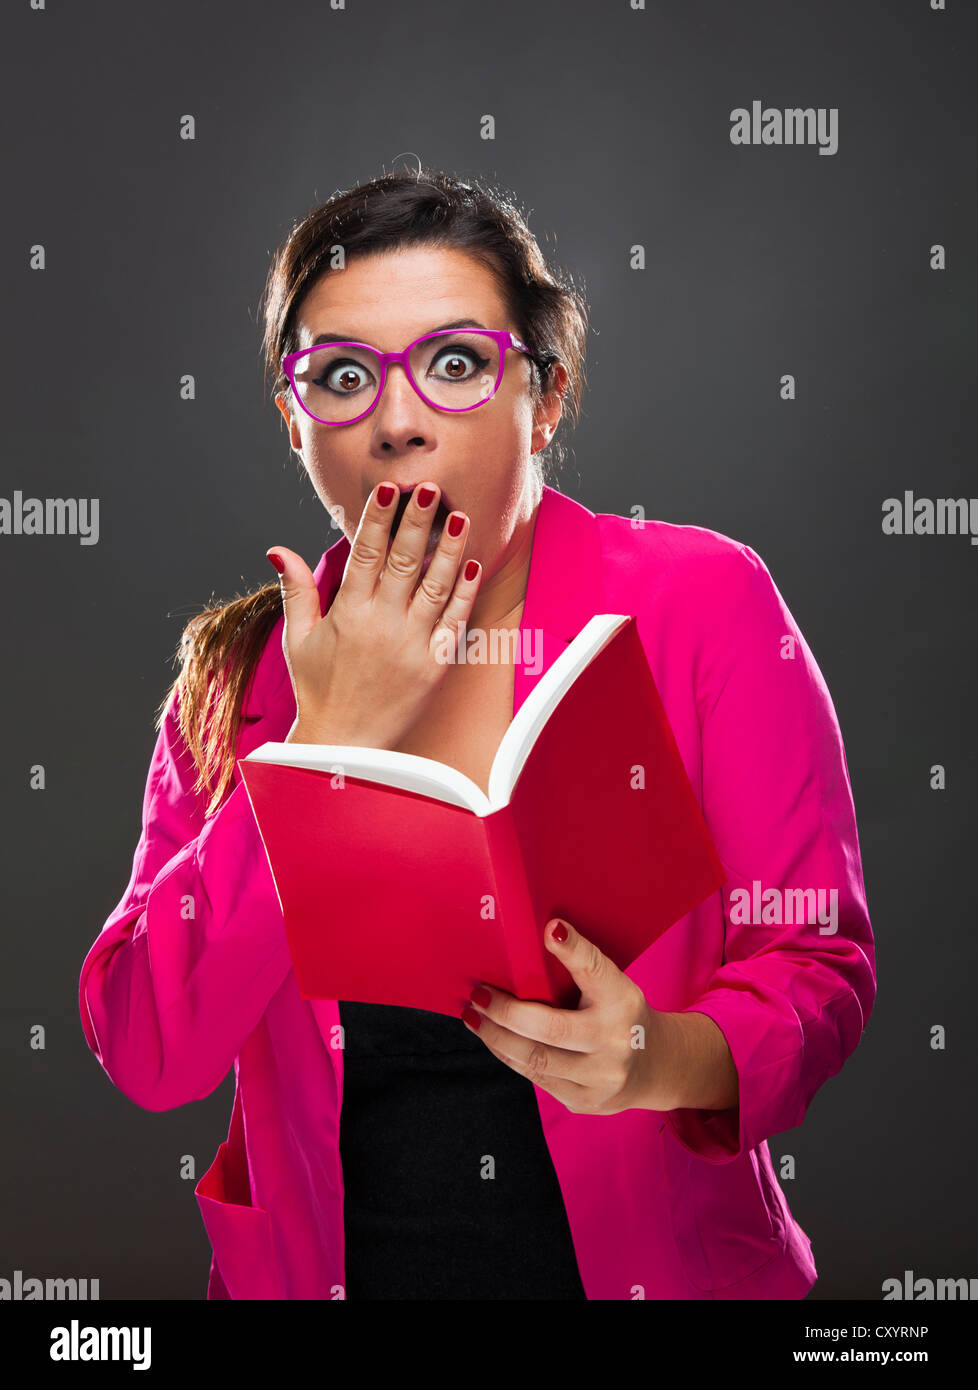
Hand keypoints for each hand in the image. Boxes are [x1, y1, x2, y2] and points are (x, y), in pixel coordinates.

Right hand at [267, 481, 480, 749]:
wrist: (343, 745)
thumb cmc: (319, 690)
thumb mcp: (299, 639)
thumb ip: (296, 591)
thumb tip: (278, 548)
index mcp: (347, 613)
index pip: (364, 554)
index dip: (378, 519)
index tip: (388, 489)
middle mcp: (381, 624)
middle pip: (404, 561)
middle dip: (418, 521)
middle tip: (431, 487)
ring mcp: (411, 645)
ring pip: (436, 586)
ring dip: (449, 550)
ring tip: (460, 517)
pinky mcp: (433, 666)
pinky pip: (453, 623)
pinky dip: (464, 594)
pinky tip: (473, 566)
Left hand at [461, 918, 679, 1114]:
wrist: (655, 1065)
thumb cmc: (620, 1014)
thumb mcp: (612, 986)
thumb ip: (580, 969)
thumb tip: (536, 936)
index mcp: (623, 1000)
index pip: (595, 970)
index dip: (573, 949)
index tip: (550, 929)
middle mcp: (615, 1040)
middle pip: (551, 1028)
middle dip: (506, 1012)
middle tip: (479, 994)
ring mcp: (601, 1077)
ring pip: (535, 1059)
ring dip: (496, 1036)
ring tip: (474, 1017)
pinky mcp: (584, 1100)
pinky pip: (535, 1077)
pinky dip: (508, 1055)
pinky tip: (493, 1039)